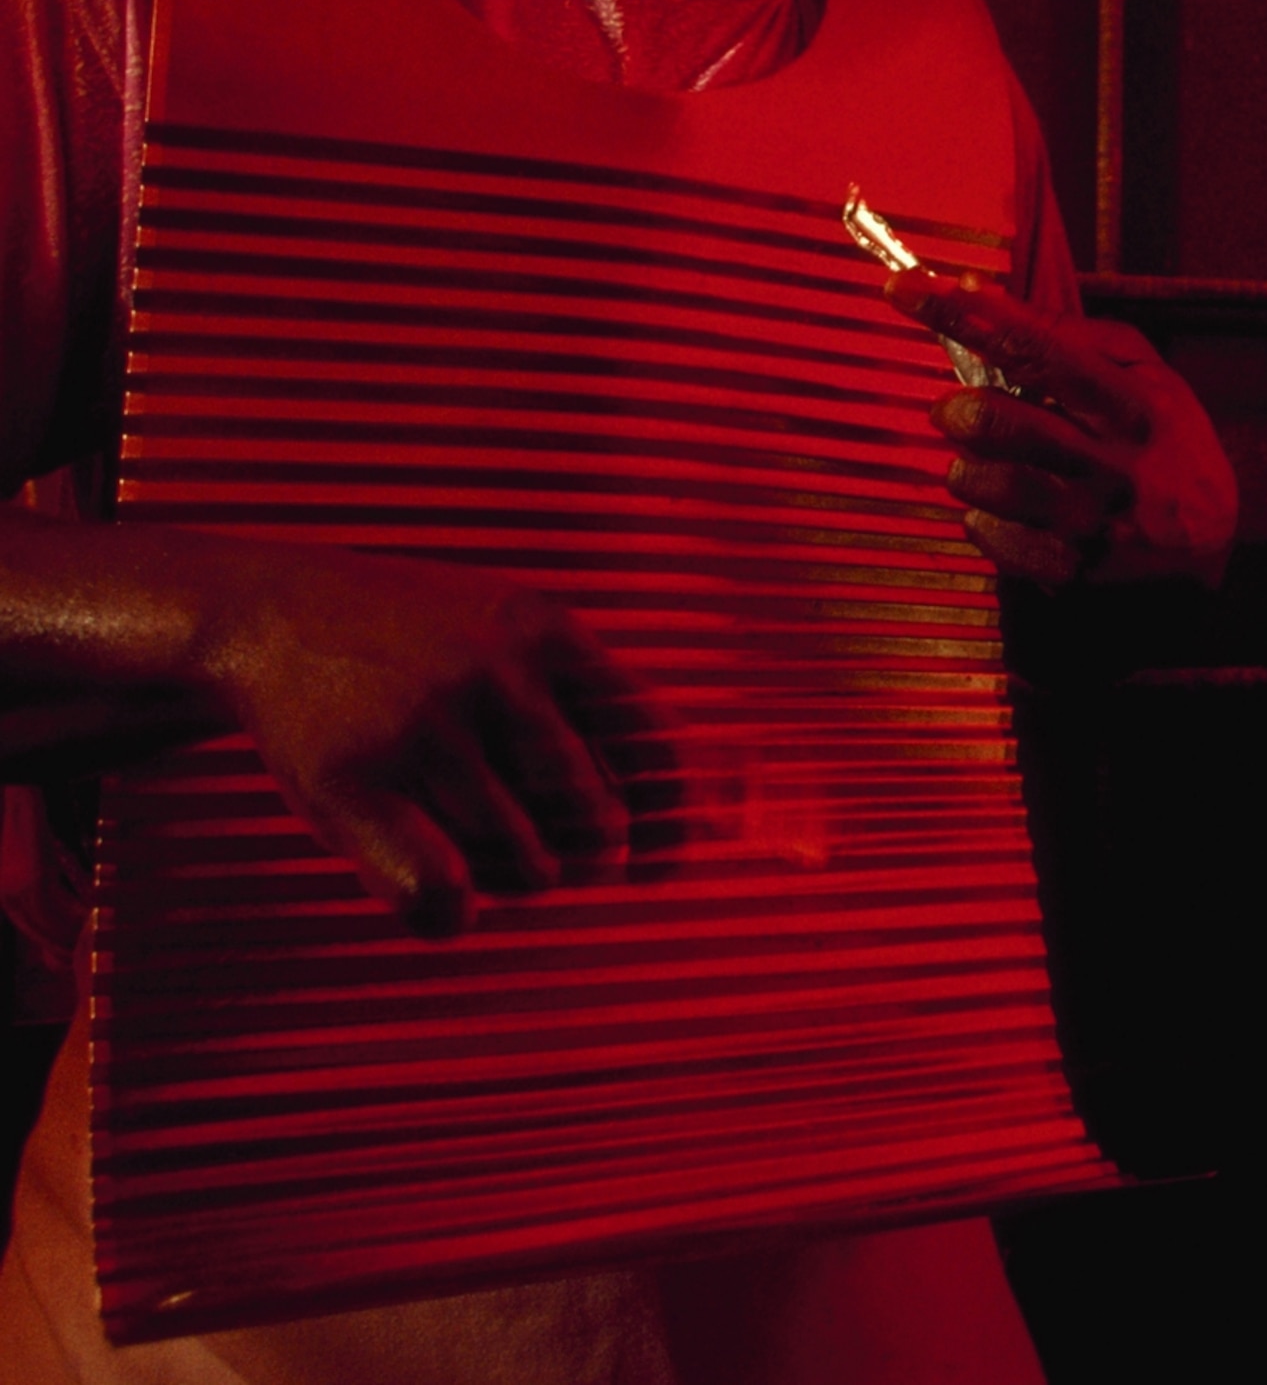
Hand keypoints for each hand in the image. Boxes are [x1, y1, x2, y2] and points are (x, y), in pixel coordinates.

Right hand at [185, 542, 652, 938]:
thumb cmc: (423, 645)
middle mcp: (497, 675)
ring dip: (508, 882)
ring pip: (524, 868)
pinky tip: (441, 898)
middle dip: (581, 860)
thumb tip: (733, 809)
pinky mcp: (350, 783)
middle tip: (535, 846)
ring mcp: (423, 726)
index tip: (654, 869)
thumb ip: (614, 709)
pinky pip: (440, 895)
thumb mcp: (525, 635)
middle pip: (598, 827)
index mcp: (554, 636)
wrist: (267, 615)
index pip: (660, 754)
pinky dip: (453, 917)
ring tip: (469, 844)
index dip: (672, 827)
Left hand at [886, 270, 1237, 590]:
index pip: (1037, 348)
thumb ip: (1075, 334)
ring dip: (966, 465)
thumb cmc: (1168, 448)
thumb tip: (982, 294)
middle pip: (998, 420)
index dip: (965, 316)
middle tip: (955, 409)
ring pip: (985, 481)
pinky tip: (1004, 508)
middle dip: (957, 408)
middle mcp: (1113, 463)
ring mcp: (1090, 522)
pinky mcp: (1069, 569)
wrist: (1209, 551)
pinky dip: (981, 516)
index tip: (907, 290)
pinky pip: (989, 535)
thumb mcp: (1152, 378)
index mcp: (1133, 405)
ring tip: (982, 460)